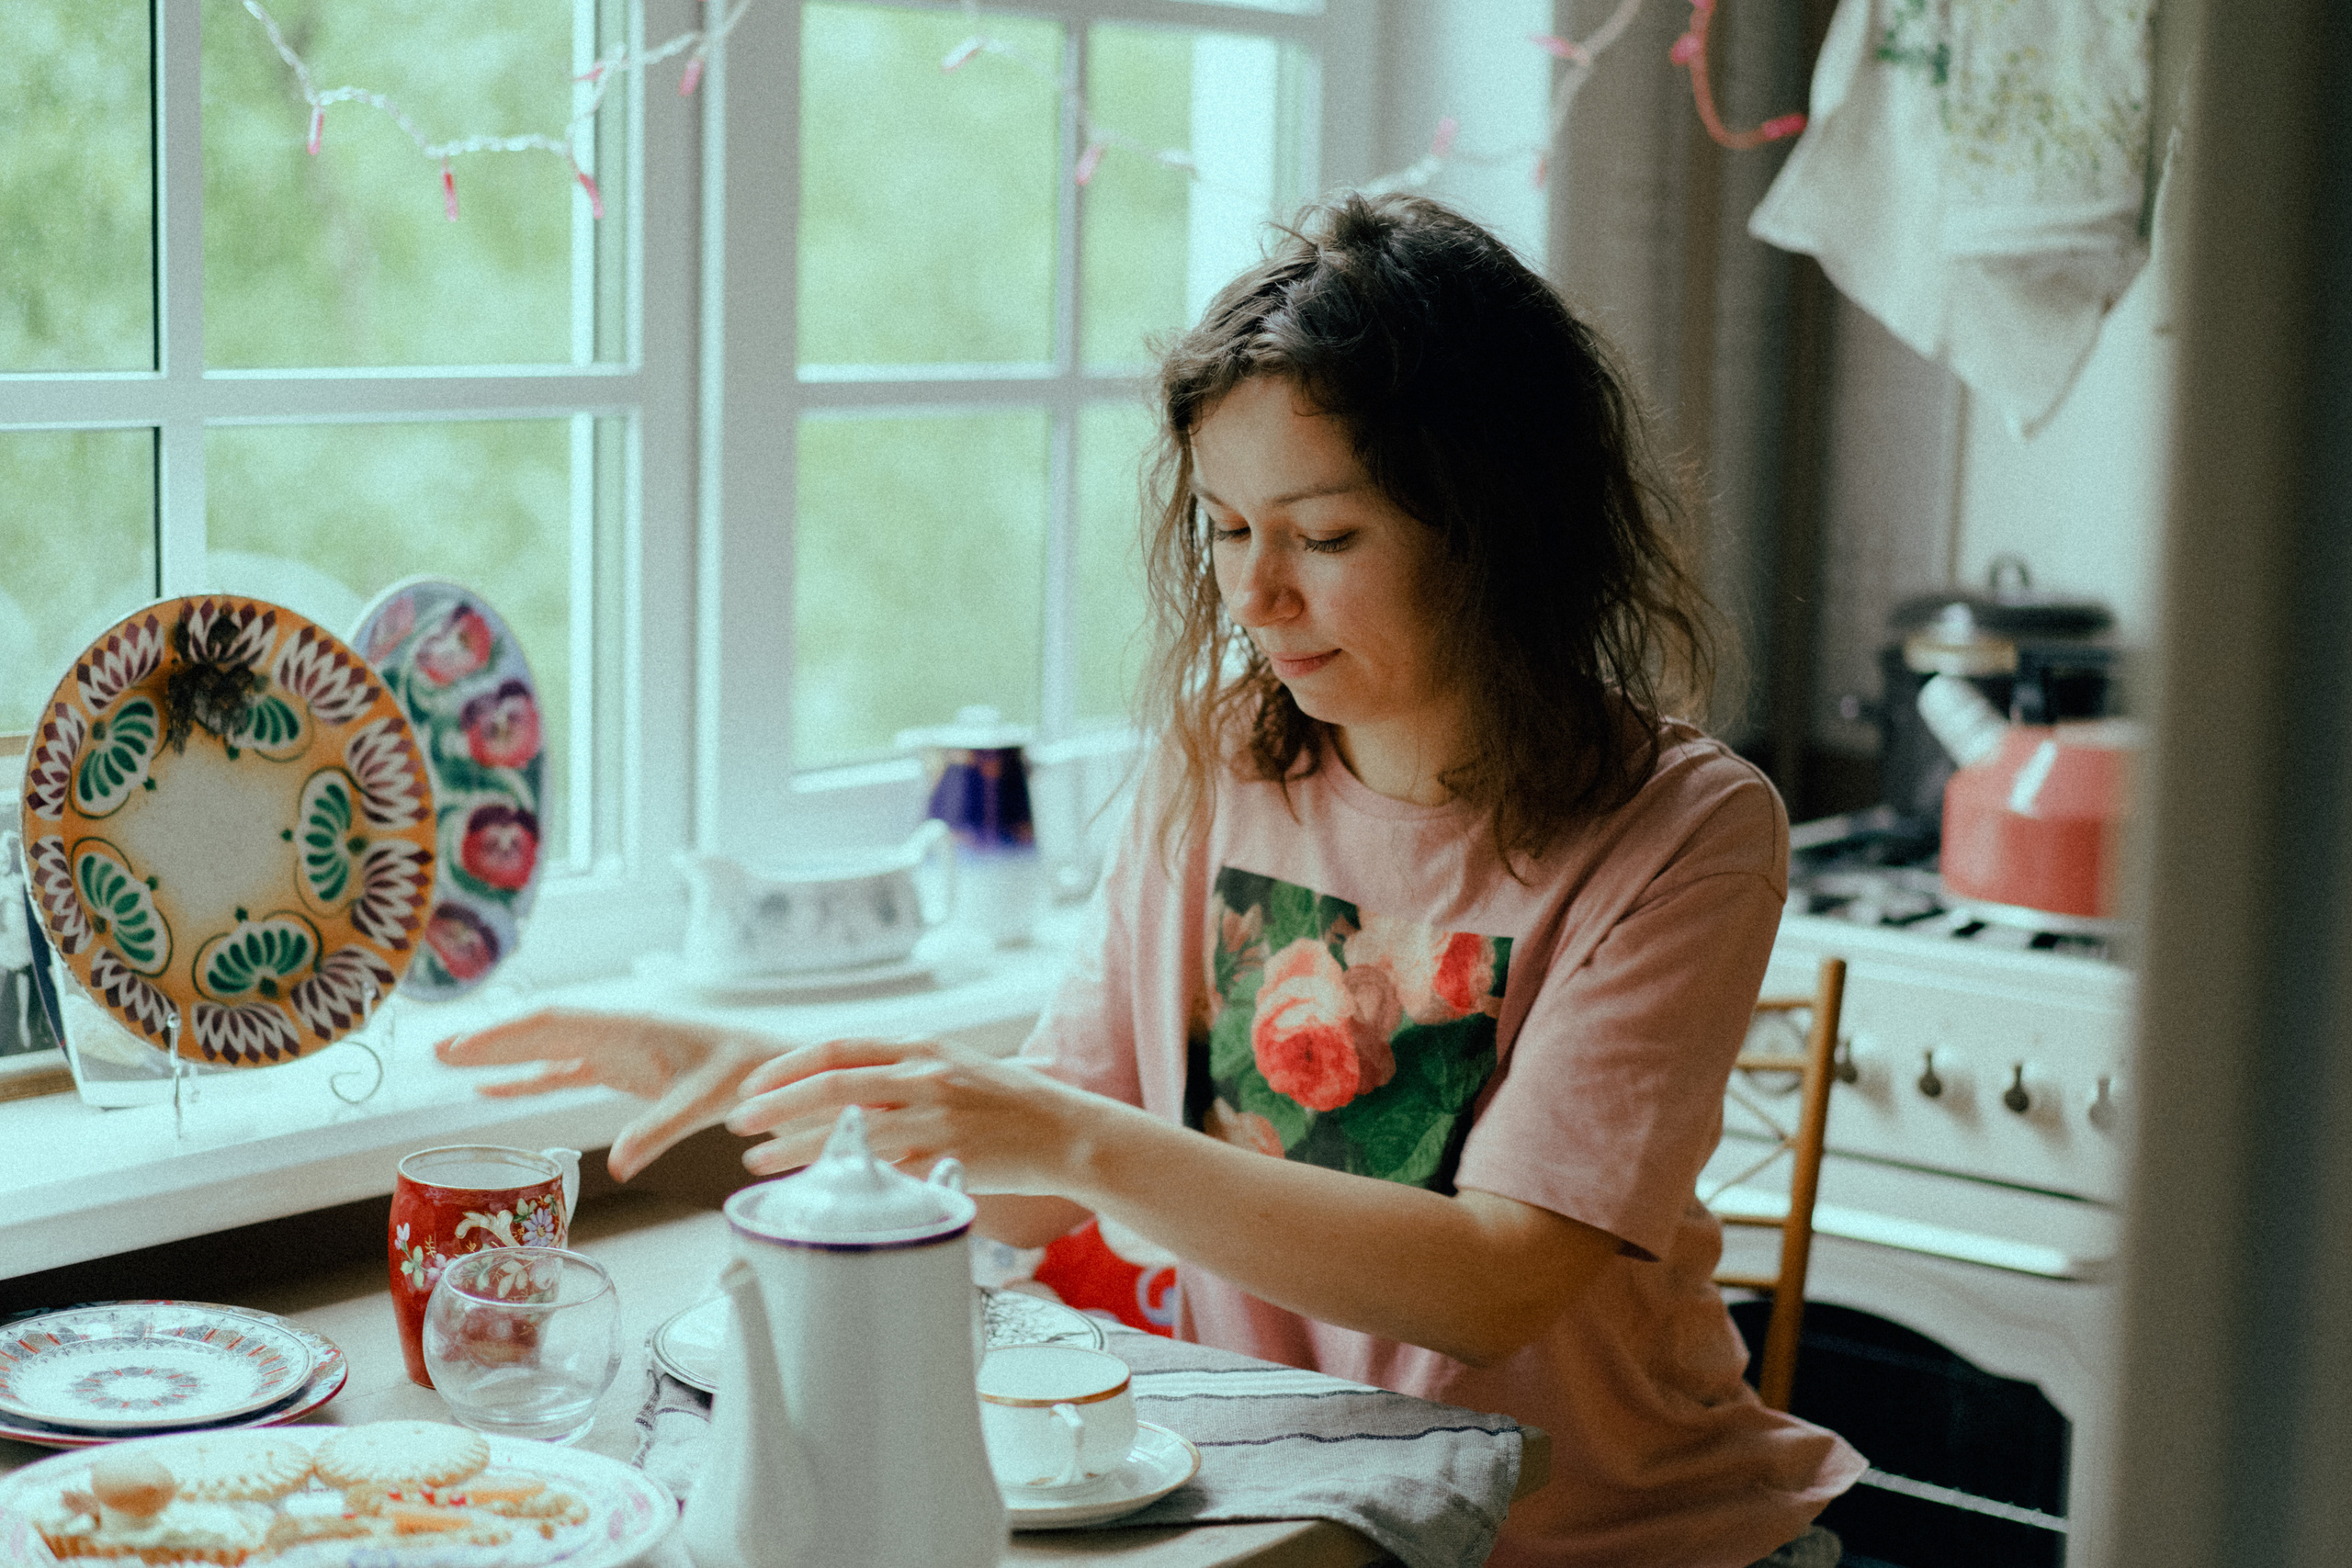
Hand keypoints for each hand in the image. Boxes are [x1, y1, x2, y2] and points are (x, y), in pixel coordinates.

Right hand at [435, 1009, 783, 1180]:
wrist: (776, 1066)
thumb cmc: (747, 1071)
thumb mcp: (705, 1099)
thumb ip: (661, 1129)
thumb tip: (620, 1167)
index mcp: (632, 1028)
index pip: (557, 1025)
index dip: (508, 1035)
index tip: (464, 1047)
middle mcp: (617, 1033)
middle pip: (541, 1034)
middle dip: (490, 1041)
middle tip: (436, 1052)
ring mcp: (617, 1051)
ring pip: (547, 1052)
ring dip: (502, 1058)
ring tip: (449, 1064)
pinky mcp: (623, 1070)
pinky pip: (566, 1072)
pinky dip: (529, 1079)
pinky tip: (495, 1090)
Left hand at [725, 1036, 1113, 1192]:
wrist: (1063, 1131)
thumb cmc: (1007, 1103)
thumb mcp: (954, 1065)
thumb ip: (902, 1070)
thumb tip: (843, 1085)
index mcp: (921, 1047)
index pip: (837, 1048)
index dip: (786, 1066)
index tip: (753, 1084)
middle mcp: (923, 1075)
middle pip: (830, 1084)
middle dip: (775, 1103)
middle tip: (739, 1121)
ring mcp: (933, 1117)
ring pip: (846, 1128)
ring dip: (792, 1144)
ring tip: (756, 1158)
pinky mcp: (944, 1157)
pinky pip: (879, 1167)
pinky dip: (840, 1174)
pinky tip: (814, 1184)